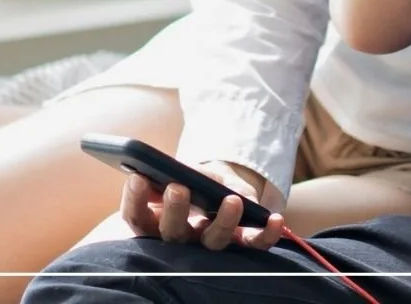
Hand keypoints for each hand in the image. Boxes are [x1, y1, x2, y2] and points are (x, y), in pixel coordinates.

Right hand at [120, 159, 285, 250]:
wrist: (225, 184)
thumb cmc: (196, 179)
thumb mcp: (184, 170)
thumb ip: (171, 171)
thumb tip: (158, 167)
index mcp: (158, 221)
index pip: (139, 219)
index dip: (134, 201)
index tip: (137, 177)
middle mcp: (183, 236)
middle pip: (173, 235)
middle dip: (175, 211)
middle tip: (177, 188)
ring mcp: (212, 239)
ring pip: (214, 241)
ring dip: (224, 221)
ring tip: (232, 199)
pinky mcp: (241, 238)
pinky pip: (253, 243)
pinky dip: (266, 234)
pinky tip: (275, 219)